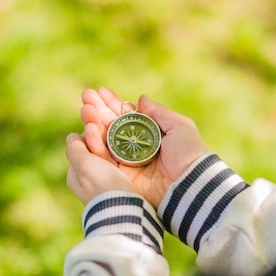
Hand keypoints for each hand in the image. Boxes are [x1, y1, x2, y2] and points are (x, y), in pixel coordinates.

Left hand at [66, 133, 135, 204]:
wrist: (126, 210)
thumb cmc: (103, 186)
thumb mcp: (84, 164)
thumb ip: (75, 149)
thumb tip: (71, 137)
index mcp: (76, 176)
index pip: (78, 147)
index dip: (87, 136)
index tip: (97, 130)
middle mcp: (89, 180)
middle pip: (93, 152)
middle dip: (101, 140)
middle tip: (112, 131)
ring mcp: (106, 184)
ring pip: (108, 158)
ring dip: (114, 147)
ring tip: (124, 138)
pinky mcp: (122, 186)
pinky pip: (121, 166)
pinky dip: (124, 157)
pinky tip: (132, 152)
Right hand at [80, 87, 208, 207]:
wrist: (189, 184)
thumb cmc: (189, 154)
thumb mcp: (179, 127)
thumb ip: (159, 112)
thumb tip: (140, 99)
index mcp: (150, 135)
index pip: (127, 116)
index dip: (113, 104)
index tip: (100, 91)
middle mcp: (136, 148)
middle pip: (112, 126)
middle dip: (97, 110)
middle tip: (86, 96)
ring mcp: (127, 162)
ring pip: (104, 140)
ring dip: (92, 123)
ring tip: (86, 110)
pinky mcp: (121, 177)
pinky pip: (103, 160)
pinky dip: (94, 144)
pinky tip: (88, 130)